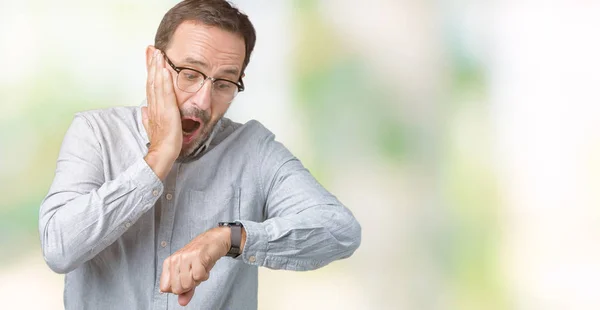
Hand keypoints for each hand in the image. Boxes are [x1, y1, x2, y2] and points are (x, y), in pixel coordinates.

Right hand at [142, 48, 181, 179]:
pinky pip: (165, 93)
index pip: (150, 85)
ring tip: (157, 53)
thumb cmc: (160, 144)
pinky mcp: (168, 112)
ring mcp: (160, 108)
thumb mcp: (154, 128)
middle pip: (151, 81)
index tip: (149, 57)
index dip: (149, 71)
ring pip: (157, 84)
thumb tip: (144, 110)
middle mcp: (154, 106)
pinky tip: (164, 70)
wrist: (162, 155)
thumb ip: (148, 118)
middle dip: (151, 64)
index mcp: (152, 108)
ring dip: (157, 68)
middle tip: (152, 49)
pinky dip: (164, 81)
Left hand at [159, 227, 230, 305]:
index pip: (165, 288)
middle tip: (195, 274)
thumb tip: (182, 302)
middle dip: (189, 285)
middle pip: (177, 288)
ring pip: (187, 283)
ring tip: (201, 268)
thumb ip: (186, 290)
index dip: (178, 288)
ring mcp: (185, 257)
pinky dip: (205, 275)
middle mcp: (175, 259)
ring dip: (198, 279)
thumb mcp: (191, 273)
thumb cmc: (201, 256)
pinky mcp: (197, 256)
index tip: (186, 280)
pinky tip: (205, 266)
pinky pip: (199, 276)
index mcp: (169, 263)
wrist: (215, 240)